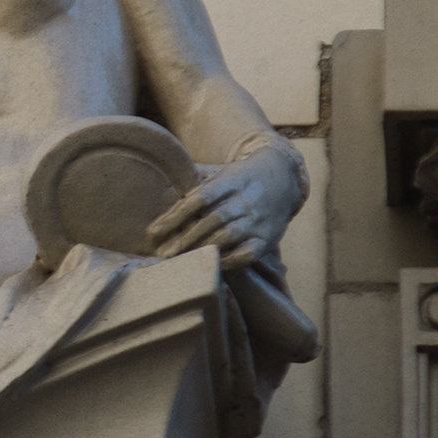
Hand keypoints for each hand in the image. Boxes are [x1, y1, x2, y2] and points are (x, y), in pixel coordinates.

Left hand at [145, 146, 298, 270]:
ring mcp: (257, 220)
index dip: (176, 215)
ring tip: (179, 260)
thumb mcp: (220, 172)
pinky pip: (247, 253)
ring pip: (228, 237)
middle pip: (212, 220)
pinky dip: (228, 261)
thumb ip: (194, 181)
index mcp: (230, 181)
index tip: (154, 232)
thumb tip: (159, 184)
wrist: (283, 178)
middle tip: (162, 253)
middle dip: (185, 238)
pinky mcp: (267, 239)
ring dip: (201, 249)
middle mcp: (244, 201)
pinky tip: (210, 265)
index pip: (200, 198)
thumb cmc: (240, 178)